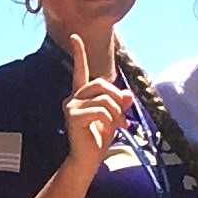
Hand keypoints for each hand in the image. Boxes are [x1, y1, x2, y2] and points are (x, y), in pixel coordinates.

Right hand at [62, 33, 129, 170]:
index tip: (74, 37)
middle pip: (101, 83)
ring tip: (117, 125)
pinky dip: (112, 120)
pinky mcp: (73, 117)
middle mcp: (72, 98)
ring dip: (117, 112)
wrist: (86, 159)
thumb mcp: (114, 118)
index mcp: (80, 95)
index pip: (80, 71)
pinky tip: (110, 129)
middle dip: (116, 98)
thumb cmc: (98, 139)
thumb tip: (127, 95)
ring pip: (105, 98)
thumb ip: (120, 104)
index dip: (78, 53)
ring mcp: (70, 107)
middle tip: (121, 117)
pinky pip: (102, 110)